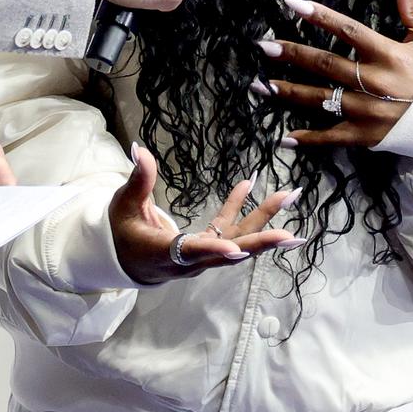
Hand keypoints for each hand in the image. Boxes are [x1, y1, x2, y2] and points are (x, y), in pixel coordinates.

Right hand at [109, 143, 300, 284]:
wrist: (127, 261)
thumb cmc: (122, 231)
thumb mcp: (125, 205)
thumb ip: (138, 180)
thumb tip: (140, 150)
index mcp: (163, 253)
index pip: (190, 253)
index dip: (213, 251)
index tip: (237, 251)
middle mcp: (188, 261)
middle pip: (228, 253)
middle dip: (260, 243)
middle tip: (290, 236)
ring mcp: (202, 257)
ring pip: (237, 242)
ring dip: (264, 223)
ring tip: (288, 198)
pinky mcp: (208, 249)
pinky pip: (229, 231)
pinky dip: (243, 212)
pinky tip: (253, 187)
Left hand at [259, 0, 412, 150]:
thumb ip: (412, 9)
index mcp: (389, 55)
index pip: (347, 30)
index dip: (318, 15)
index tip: (291, 4)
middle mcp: (374, 83)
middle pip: (324, 64)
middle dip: (291, 53)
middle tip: (263, 45)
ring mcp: (368, 113)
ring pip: (319, 99)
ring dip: (287, 91)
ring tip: (259, 85)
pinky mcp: (366, 137)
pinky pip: (331, 137)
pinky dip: (308, 138)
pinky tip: (284, 136)